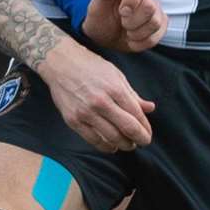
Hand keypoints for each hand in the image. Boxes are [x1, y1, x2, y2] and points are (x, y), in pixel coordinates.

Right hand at [36, 38, 154, 152]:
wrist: (60, 63)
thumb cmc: (90, 66)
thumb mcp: (115, 75)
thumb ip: (132, 94)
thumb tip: (150, 108)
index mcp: (114, 88)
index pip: (136, 115)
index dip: (145, 128)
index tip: (147, 133)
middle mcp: (101, 102)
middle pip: (128, 129)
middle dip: (139, 139)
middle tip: (142, 142)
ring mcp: (86, 112)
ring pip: (112, 138)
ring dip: (124, 144)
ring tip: (128, 144)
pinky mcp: (73, 120)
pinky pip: (93, 140)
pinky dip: (106, 146)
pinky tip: (112, 145)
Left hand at [82, 0, 168, 52]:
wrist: (103, 36)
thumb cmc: (100, 16)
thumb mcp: (97, 4)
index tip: (122, 11)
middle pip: (150, 7)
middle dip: (132, 20)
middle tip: (122, 23)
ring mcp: (155, 11)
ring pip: (155, 23)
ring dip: (136, 33)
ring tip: (126, 31)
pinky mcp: (160, 26)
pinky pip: (156, 37)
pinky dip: (140, 42)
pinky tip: (131, 39)